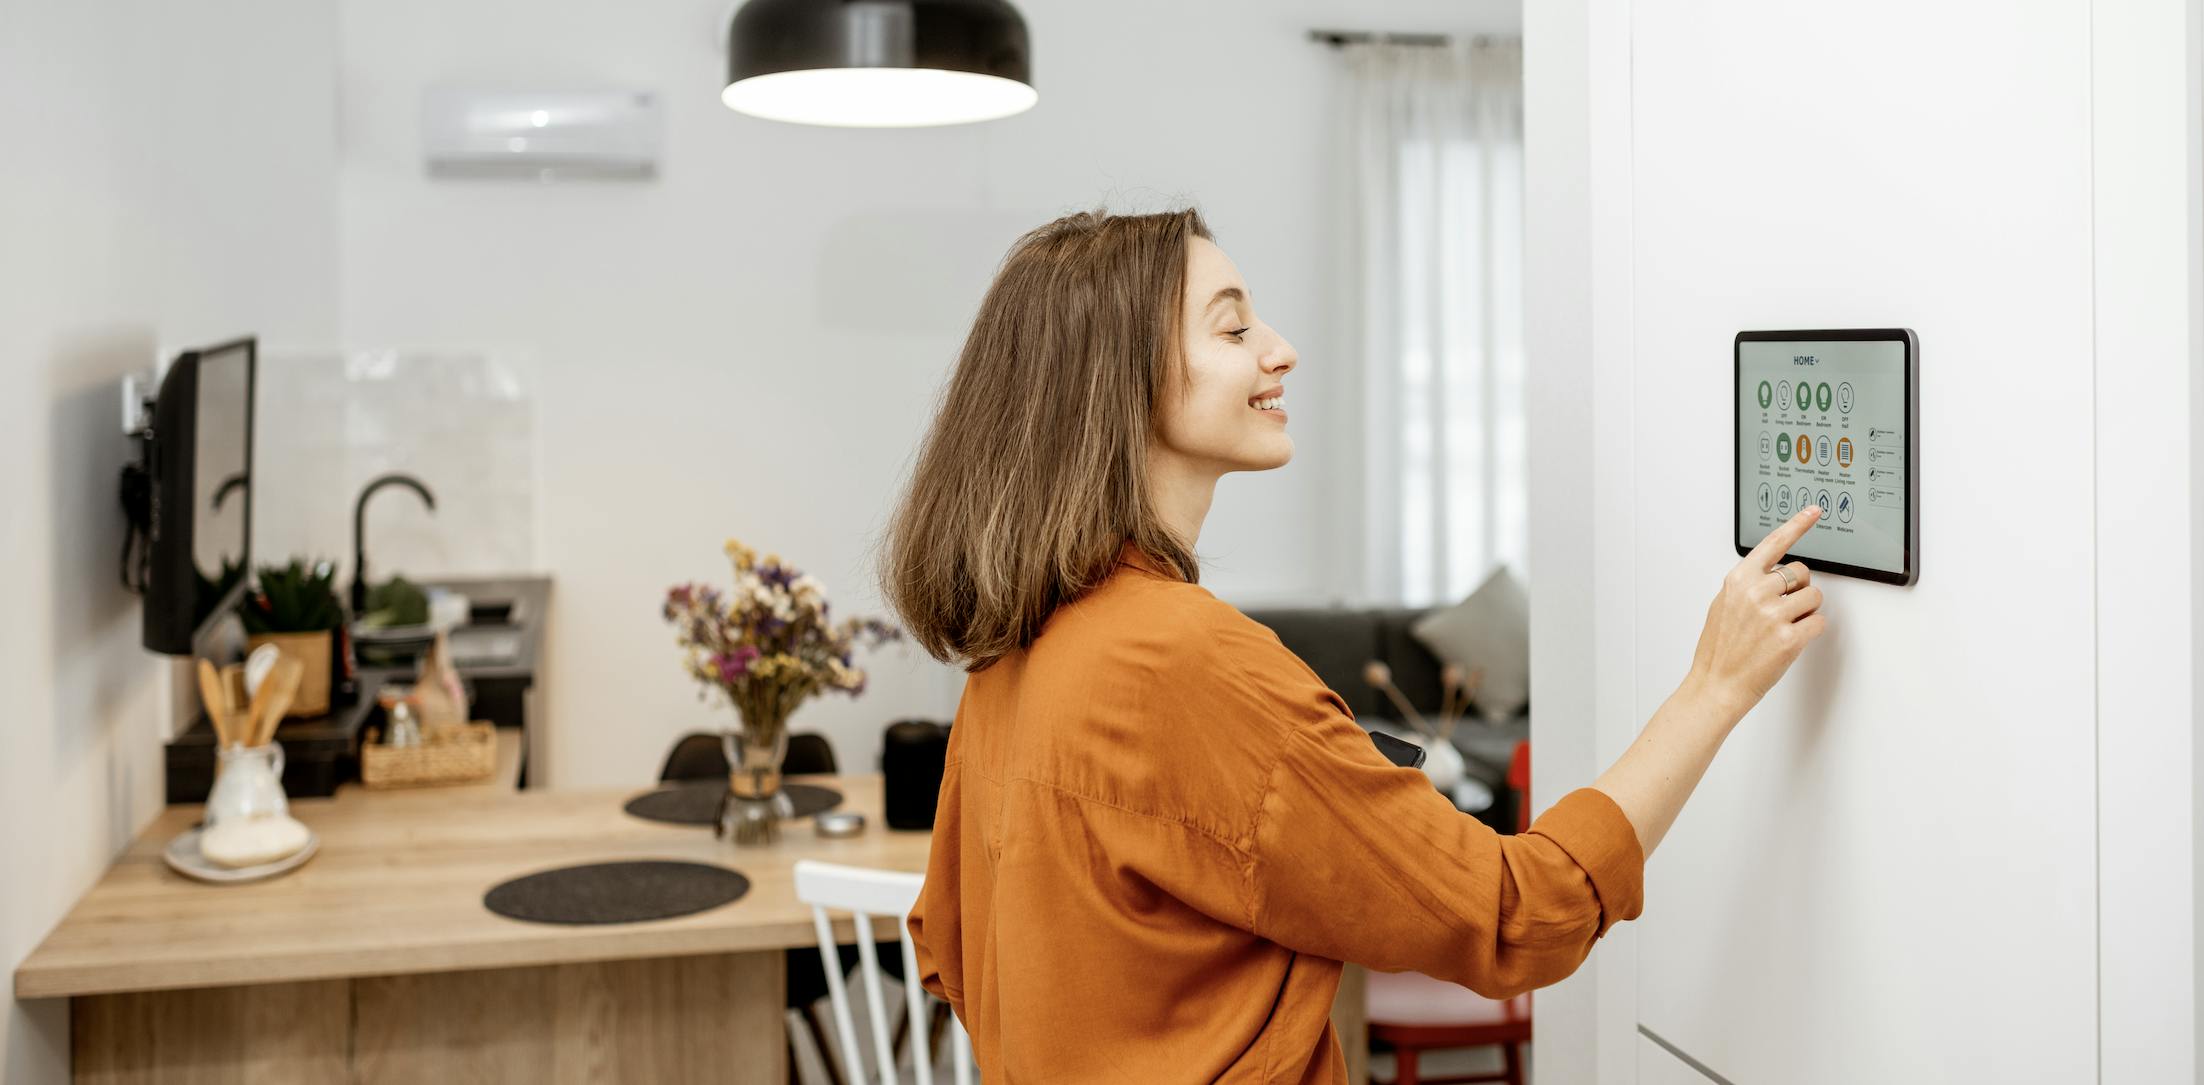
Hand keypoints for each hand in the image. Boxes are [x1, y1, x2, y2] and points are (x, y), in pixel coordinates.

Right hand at [1687, 504, 1829, 714]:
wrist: (1716, 684)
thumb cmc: (1719, 649)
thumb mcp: (1722, 606)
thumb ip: (1746, 585)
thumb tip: (1771, 575)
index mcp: (1739, 580)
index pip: (1773, 543)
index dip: (1797, 525)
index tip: (1813, 512)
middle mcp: (1756, 592)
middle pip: (1802, 572)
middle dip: (1799, 588)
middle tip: (1784, 608)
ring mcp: (1773, 615)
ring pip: (1814, 597)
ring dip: (1806, 611)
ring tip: (1784, 626)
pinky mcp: (1790, 638)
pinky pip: (1819, 622)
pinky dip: (1811, 630)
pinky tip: (1791, 639)